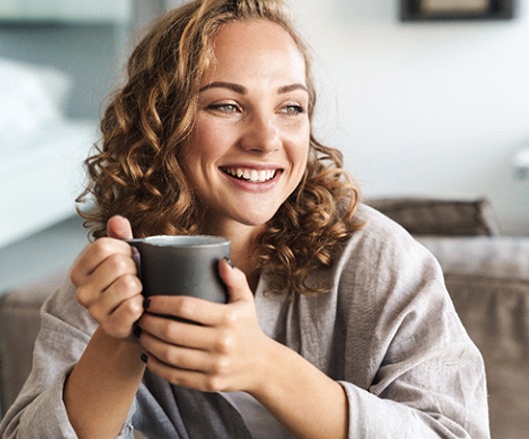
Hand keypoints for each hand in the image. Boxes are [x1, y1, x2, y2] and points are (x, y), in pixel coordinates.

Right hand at [70, 216, 143, 338]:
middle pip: (118, 263)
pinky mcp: (111, 327)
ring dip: (140, 287)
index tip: (129, 258)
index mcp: (79, 270)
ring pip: (129, 284)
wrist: (132, 321)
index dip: (124, 249)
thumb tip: (117, 220)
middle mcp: (82, 292)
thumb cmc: (127, 282)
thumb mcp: (123, 256)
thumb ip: (120, 237)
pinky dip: (143, 305)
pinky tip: (139, 308)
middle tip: (134, 278)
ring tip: (136, 293)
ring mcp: (94, 311)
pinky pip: (133, 307)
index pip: (103, 245)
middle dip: (135, 268)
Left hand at [136, 258, 270, 392]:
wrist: (263, 365)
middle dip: (149, 323)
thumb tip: (220, 261)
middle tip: (139, 316)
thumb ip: (234, 279)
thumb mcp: (246, 300)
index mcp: (228, 318)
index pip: (187, 307)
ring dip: (149, 344)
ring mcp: (215, 365)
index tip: (148, 300)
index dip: (162, 303)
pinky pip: (176, 376)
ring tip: (141, 334)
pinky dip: (157, 367)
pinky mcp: (209, 383)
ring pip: (171, 355)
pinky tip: (148, 356)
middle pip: (173, 332)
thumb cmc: (248, 327)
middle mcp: (222, 342)